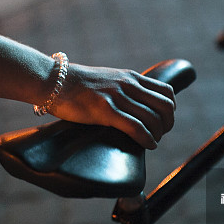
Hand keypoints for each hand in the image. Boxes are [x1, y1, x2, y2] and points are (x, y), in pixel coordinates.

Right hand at [49, 64, 175, 148]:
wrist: (53, 80)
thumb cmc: (75, 84)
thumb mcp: (106, 79)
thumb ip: (121, 88)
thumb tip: (130, 104)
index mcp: (130, 77)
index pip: (166, 92)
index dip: (170, 110)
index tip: (162, 121)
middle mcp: (128, 85)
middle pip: (165, 106)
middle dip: (167, 124)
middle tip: (160, 135)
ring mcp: (117, 97)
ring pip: (153, 118)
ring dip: (158, 134)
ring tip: (152, 142)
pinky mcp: (105, 111)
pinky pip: (136, 127)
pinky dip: (147, 139)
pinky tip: (147, 145)